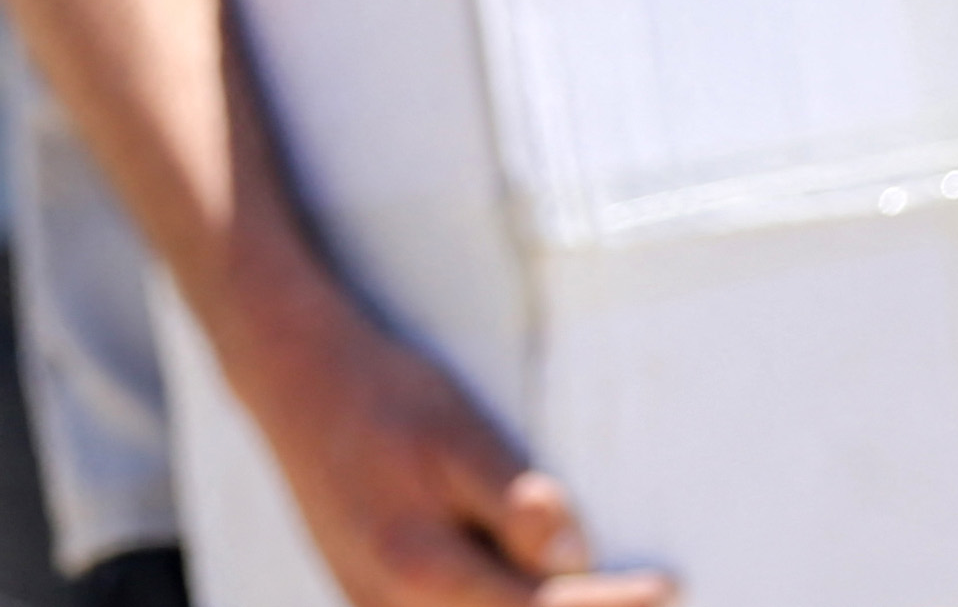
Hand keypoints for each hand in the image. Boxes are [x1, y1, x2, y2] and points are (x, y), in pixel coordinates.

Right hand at [233, 293, 673, 606]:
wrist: (287, 373)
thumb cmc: (380, 394)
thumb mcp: (456, 432)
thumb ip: (514, 501)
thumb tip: (574, 557)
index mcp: (421, 569)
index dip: (615, 605)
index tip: (670, 585)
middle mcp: (391, 604)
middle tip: (643, 589)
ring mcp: (372, 605)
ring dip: (529, 604)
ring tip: (581, 583)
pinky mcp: (364, 595)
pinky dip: (484, 601)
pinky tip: (510, 578)